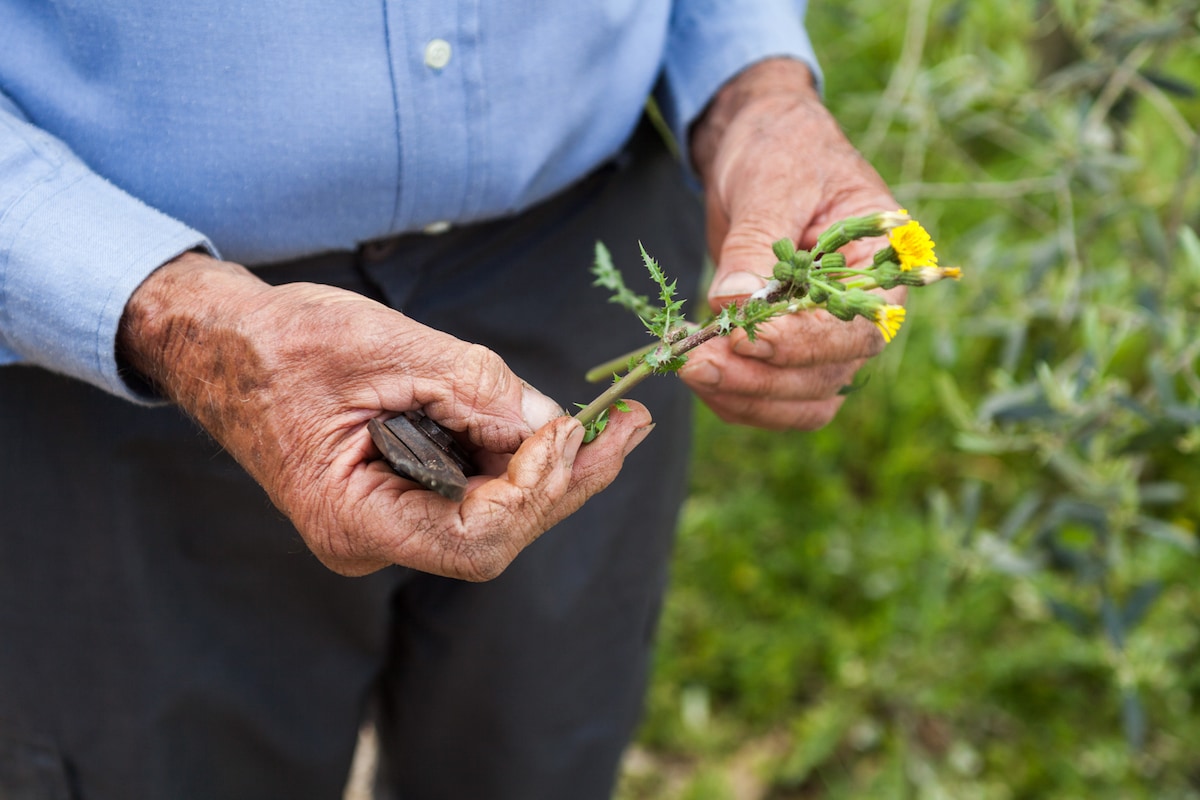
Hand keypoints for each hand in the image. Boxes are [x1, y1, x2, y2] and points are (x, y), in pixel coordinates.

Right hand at [117, 252, 652, 578]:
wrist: (224, 345)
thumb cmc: (282, 343)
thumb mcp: (383, 347)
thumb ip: (471, 386)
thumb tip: (548, 419)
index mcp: (353, 520)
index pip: (476, 538)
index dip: (535, 489)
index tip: (572, 428)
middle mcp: (373, 538)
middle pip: (498, 533)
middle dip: (568, 480)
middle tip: (631, 428)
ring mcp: (388, 522)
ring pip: (494, 512)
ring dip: (552, 467)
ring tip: (614, 423)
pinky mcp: (400, 496)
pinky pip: (474, 489)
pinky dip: (517, 455)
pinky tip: (557, 424)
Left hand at [683, 58, 905, 429]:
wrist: (758, 145)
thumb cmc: (782, 151)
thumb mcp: (772, 183)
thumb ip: (756, 243)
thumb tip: (733, 300)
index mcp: (882, 269)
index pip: (856, 330)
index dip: (802, 344)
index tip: (748, 339)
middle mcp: (858, 315)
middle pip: (826, 378)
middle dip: (761, 378)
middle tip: (698, 362)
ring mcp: (821, 339)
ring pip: (799, 400)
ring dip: (744, 396)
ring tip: (690, 367)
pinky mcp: (783, 350)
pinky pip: (768, 396)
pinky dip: (732, 396)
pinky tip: (695, 371)